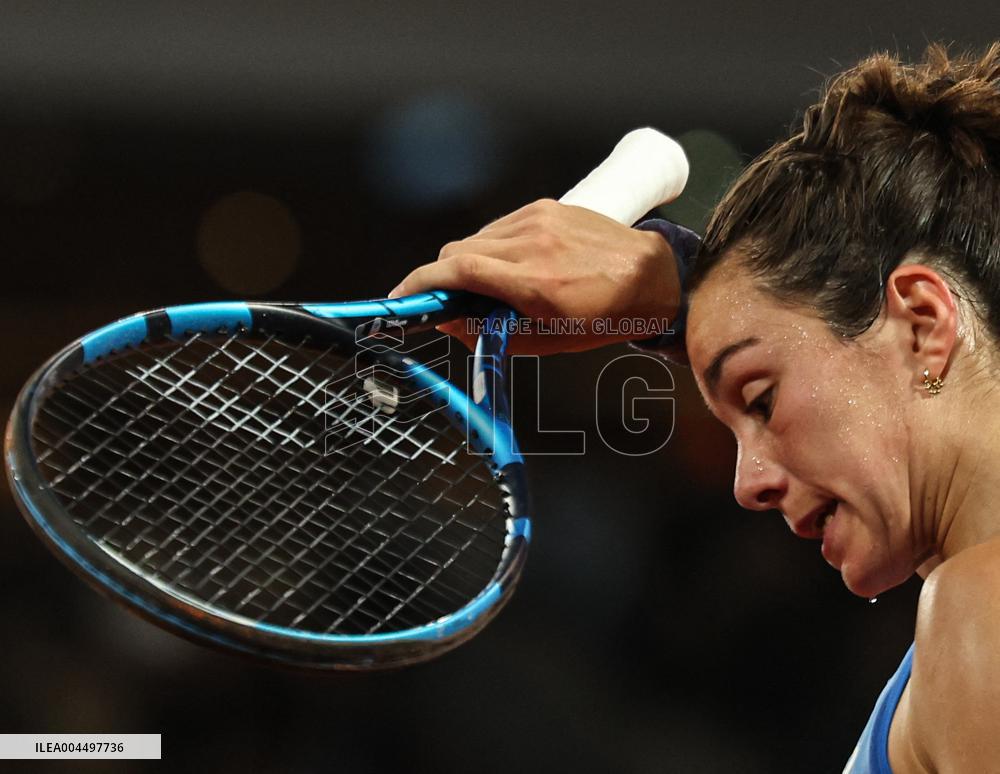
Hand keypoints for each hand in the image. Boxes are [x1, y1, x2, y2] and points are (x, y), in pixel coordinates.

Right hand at [388, 199, 681, 354]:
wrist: (650, 278)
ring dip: (468, 262)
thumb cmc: (603, 316)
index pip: (455, 270)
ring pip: (475, 237)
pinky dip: (492, 247)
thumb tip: (448, 324)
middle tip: (449, 303)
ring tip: (492, 287)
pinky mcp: (545, 207)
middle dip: (442, 278)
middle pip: (456, 251)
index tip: (401, 297)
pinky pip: (498, 227)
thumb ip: (490, 333)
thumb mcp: (546, 341)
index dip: (420, 283)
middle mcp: (532, 243)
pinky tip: (511, 266)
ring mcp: (538, 219)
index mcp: (532, 282)